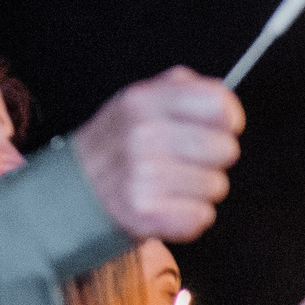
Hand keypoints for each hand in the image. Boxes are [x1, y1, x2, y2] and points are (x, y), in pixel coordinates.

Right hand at [68, 67, 243, 241]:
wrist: (78, 189)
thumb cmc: (123, 143)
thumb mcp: (144, 99)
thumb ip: (187, 89)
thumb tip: (227, 106)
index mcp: (144, 100)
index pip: (218, 104)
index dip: (227, 120)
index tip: (217, 128)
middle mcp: (142, 134)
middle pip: (225, 149)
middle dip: (213, 159)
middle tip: (184, 160)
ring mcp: (142, 174)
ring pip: (216, 185)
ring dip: (200, 189)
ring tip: (169, 183)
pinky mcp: (145, 211)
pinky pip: (202, 216)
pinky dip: (190, 215)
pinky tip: (166, 204)